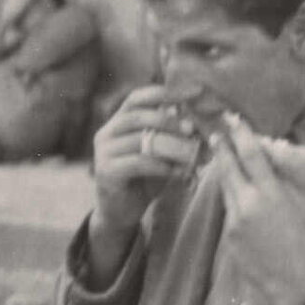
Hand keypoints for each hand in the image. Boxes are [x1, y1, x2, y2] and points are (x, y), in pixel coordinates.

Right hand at [92, 85, 202, 240]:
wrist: (121, 213)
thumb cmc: (144, 179)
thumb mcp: (160, 153)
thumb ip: (172, 136)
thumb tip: (200, 123)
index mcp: (118, 121)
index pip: (138, 98)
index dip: (165, 92)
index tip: (194, 91)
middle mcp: (107, 132)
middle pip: (139, 116)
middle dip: (169, 121)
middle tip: (192, 128)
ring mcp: (103, 152)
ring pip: (141, 140)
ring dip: (171, 146)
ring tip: (192, 153)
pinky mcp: (106, 172)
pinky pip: (139, 163)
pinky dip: (163, 166)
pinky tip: (180, 171)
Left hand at [214, 114, 304, 304]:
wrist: (294, 281)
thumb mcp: (300, 204)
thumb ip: (281, 180)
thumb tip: (268, 159)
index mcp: (271, 194)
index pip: (251, 155)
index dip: (240, 134)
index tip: (231, 119)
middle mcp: (248, 204)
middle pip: (228, 168)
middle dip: (221, 149)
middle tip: (215, 133)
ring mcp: (234, 221)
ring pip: (225, 188)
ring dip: (224, 173)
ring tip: (222, 158)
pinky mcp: (228, 235)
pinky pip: (228, 209)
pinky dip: (232, 198)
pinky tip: (237, 196)